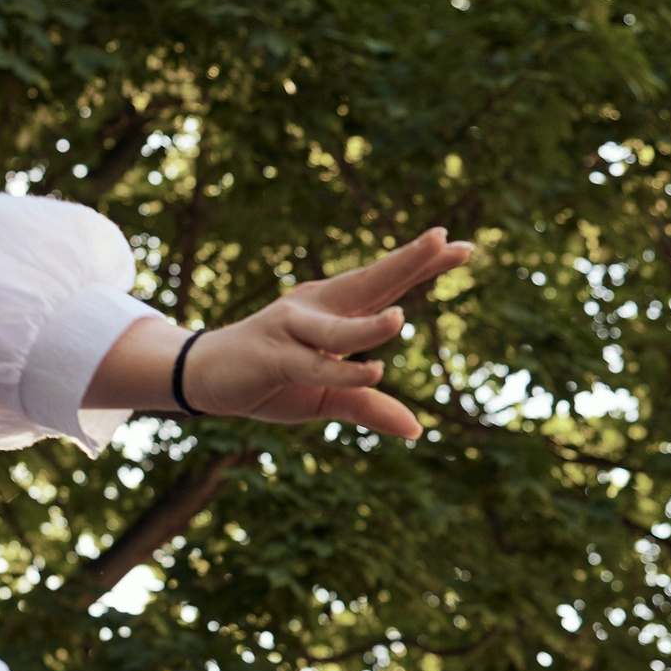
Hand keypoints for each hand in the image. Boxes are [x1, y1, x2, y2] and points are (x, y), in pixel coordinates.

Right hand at [187, 227, 473, 435]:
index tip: (465, 247)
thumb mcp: (325, 394)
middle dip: (407, 263)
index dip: (422, 265)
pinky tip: (373, 370)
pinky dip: (343, 369)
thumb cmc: (270, 380)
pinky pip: (313, 364)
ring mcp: (291, 327)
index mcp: (333, 309)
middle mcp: (316, 307)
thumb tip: (415, 431)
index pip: (385, 282)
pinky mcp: (272, 356)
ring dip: (370, 326)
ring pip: (340, 328)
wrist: (205, 379)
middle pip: (369, 282)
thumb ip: (368, 405)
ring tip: (402, 320)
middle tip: (444, 239)